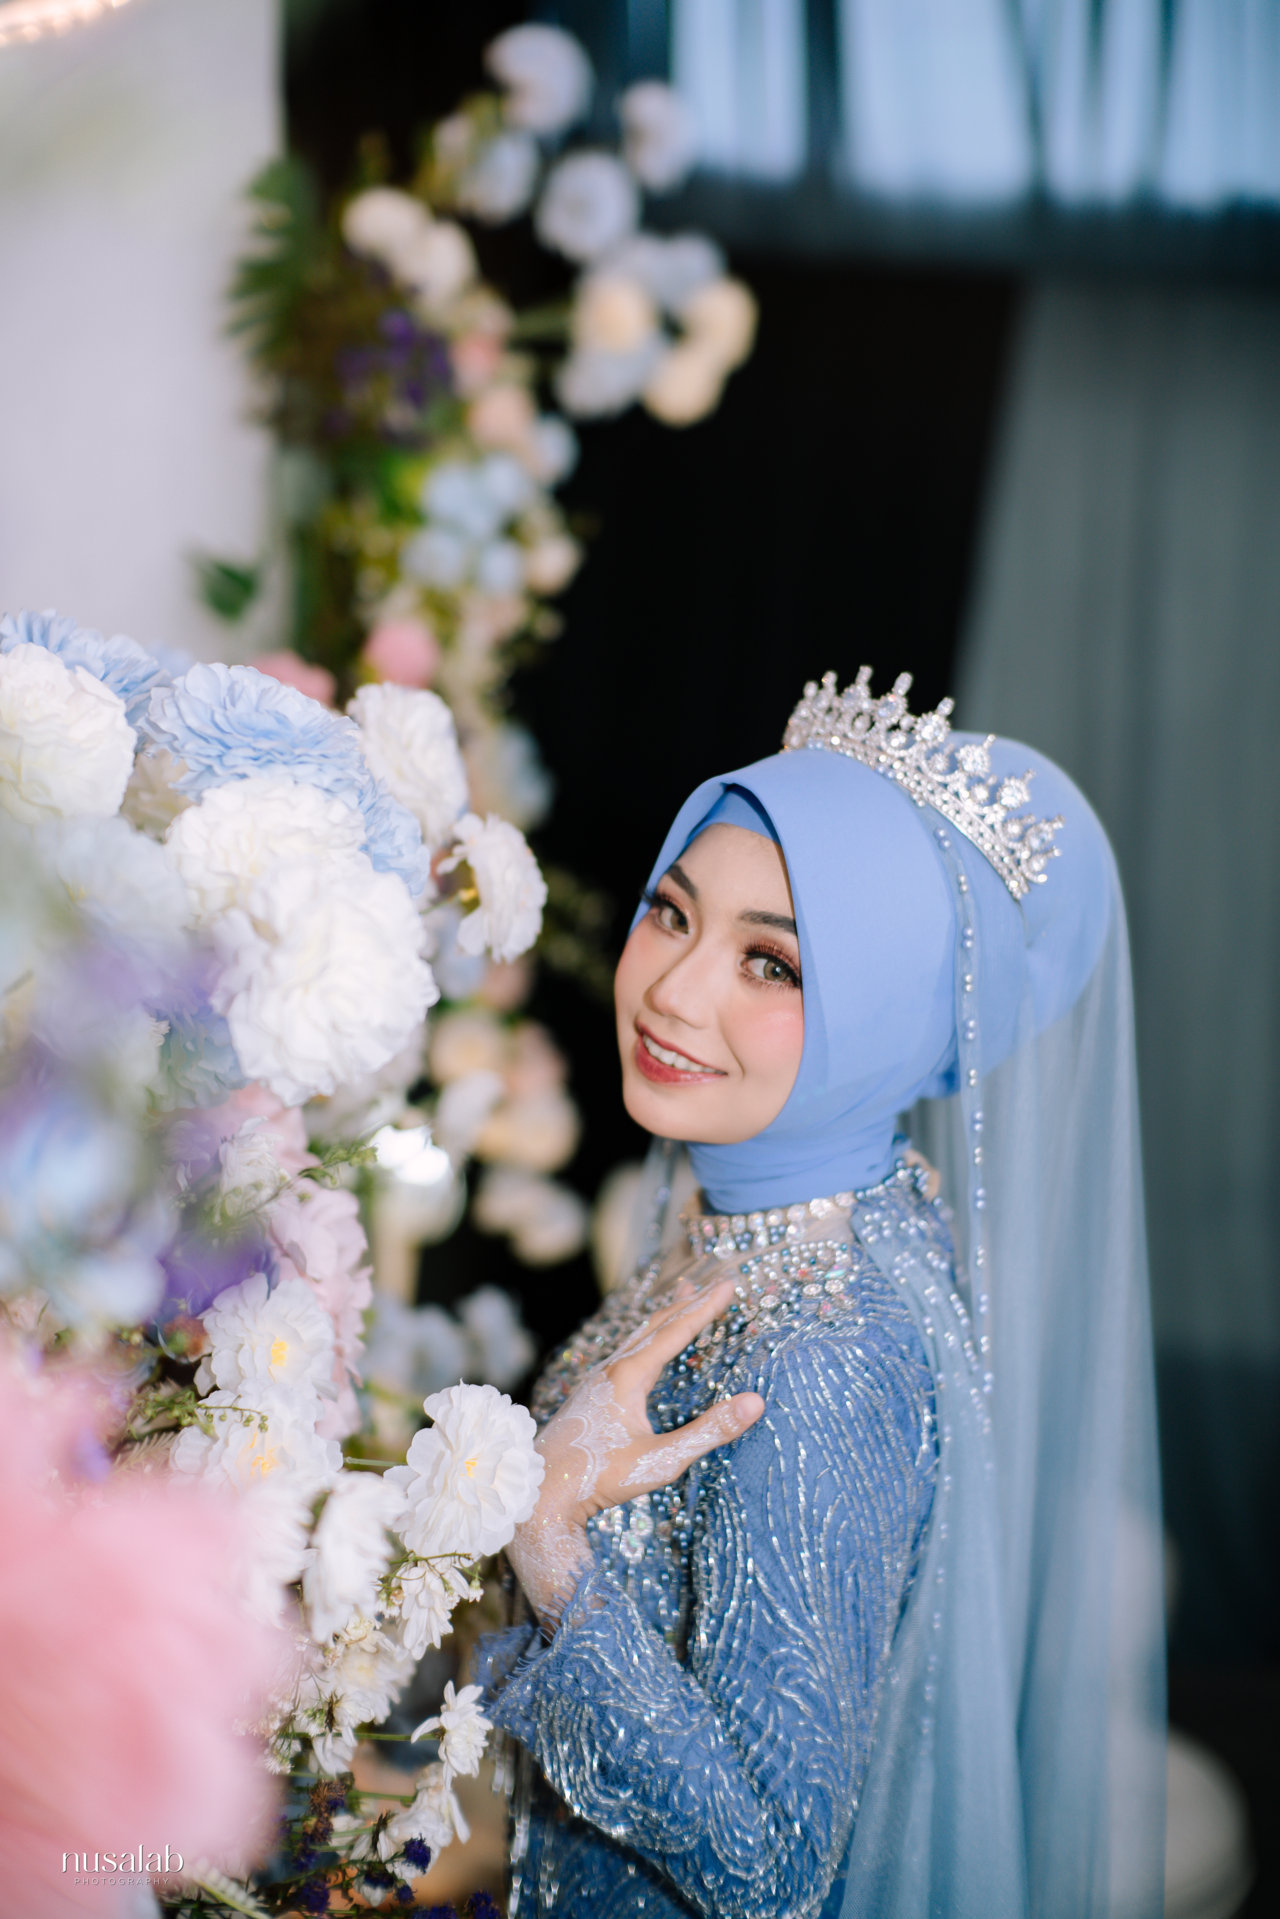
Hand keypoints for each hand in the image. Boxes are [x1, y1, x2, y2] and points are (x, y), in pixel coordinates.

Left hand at [507, 1277, 764, 1628]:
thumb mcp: (662, 1460)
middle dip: (688, 1302)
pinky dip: (647, 1336)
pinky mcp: (591, 1394)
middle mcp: (612, 1369)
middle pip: (655, 1324)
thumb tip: (755, 1403)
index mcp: (629, 1375)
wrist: (539, 1491)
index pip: (676, 1331)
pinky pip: (626, 1351)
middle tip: (713, 1280)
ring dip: (665, 1316)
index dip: (706, 1308)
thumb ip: (709, 1431)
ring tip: (682, 1297)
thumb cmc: (600, 1478)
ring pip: (637, 1336)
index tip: (729, 1284)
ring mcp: (598, 1379)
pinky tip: (646, 1349)